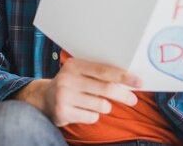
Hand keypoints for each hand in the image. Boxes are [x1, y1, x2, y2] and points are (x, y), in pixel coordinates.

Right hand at [12, 57, 140, 125]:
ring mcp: (64, 96)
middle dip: (123, 95)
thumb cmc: (71, 84)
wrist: (44, 99)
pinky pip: (92, 117)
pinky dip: (94, 115)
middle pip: (105, 88)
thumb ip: (99, 73)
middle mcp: (68, 79)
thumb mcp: (80, 72)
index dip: (123, 76)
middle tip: (133, 99)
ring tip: (98, 103)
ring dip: (106, 106)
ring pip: (101, 105)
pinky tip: (84, 110)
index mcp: (75, 65)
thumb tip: (128, 80)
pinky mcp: (63, 112)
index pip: (104, 70)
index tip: (138, 82)